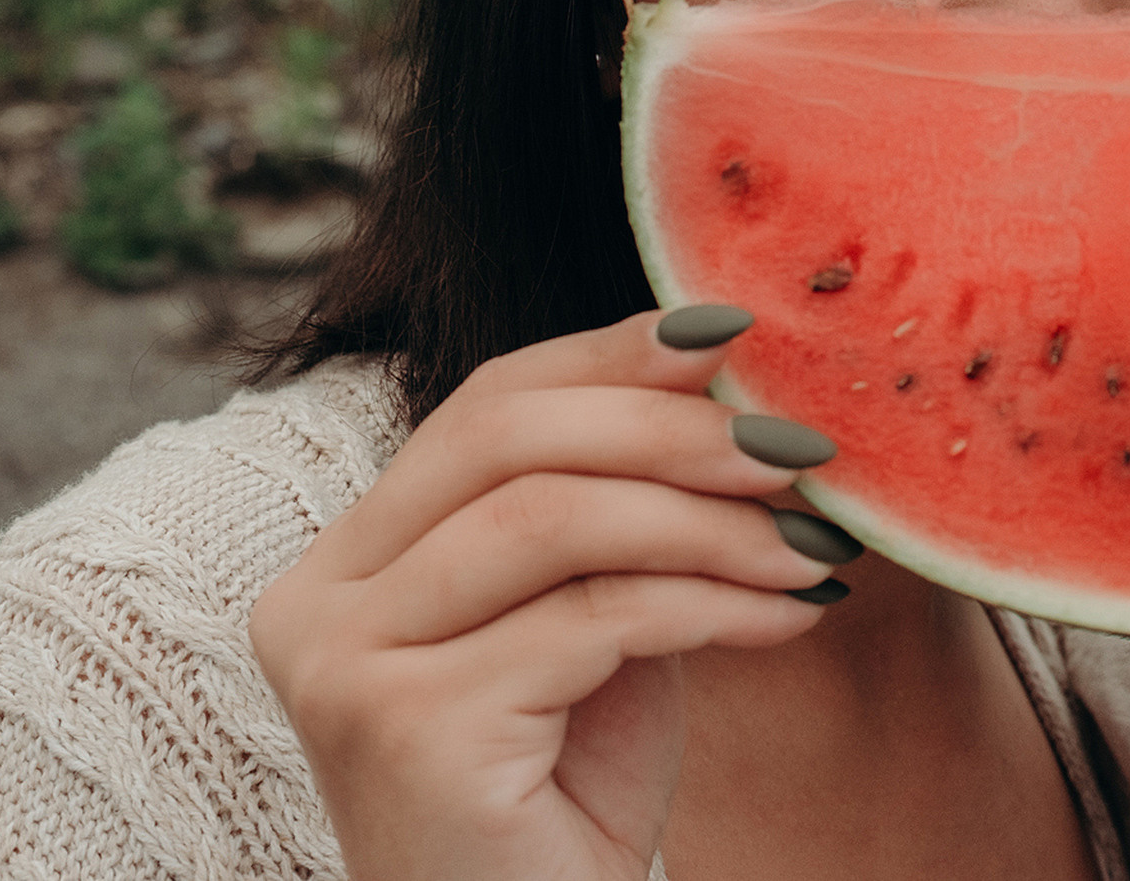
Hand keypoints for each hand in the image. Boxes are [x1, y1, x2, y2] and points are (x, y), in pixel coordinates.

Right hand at [250, 306, 856, 880]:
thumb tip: (728, 369)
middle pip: (509, 437)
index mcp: (349, 558)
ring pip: (554, 519)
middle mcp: (317, 602)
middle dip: (673, 426)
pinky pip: (593, 618)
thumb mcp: (594, 618)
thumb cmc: (570, 793)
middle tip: (798, 444)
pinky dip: (712, 602)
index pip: (485, 404)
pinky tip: (789, 617)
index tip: (737, 337)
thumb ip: (621, 507)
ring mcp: (348, 665)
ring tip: (812, 543)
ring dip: (711, 520)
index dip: (614, 355)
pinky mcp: (409, 728)